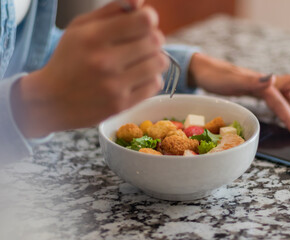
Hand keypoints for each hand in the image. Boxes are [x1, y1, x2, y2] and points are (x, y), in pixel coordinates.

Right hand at [11, 1, 168, 137]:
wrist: (52, 101)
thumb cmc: (69, 60)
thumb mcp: (81, 28)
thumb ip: (112, 10)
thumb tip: (140, 2)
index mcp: (94, 38)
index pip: (144, 21)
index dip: (149, 18)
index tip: (143, 23)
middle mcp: (105, 62)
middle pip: (155, 41)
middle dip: (153, 38)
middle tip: (143, 42)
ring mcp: (114, 86)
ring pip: (160, 63)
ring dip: (155, 58)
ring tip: (142, 60)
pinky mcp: (122, 105)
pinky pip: (156, 84)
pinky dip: (152, 78)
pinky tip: (139, 77)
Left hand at [189, 53, 289, 137]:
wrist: (204, 70)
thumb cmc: (216, 76)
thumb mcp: (232, 81)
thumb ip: (252, 81)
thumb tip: (274, 79)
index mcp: (264, 83)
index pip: (286, 100)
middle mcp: (268, 83)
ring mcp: (263, 85)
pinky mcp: (258, 88)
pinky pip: (280, 94)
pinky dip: (289, 102)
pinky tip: (287, 109)